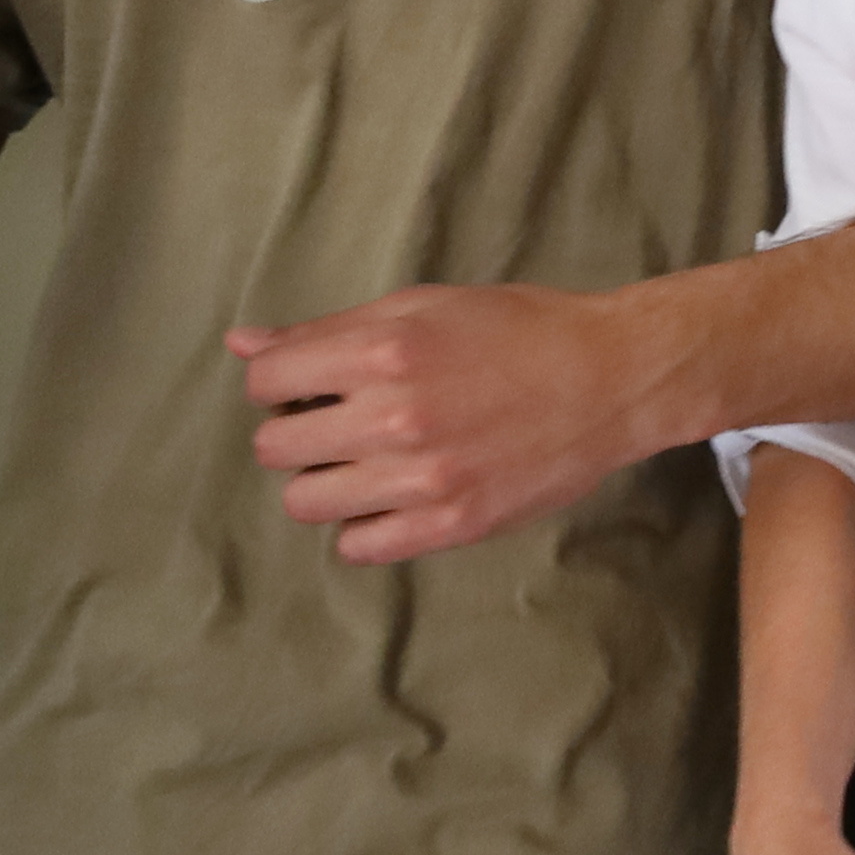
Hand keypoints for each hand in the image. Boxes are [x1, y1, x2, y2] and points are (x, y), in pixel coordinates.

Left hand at [235, 284, 645, 562]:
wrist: (612, 379)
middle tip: (339, 424)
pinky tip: (394, 497)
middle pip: (275, 450)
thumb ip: (329, 330)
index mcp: (383, 350)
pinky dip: (365, 525)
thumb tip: (243, 345)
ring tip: (366, 462)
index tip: (310, 386)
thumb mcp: (423, 307)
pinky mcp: (453, 524)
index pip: (265, 383)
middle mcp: (394, 416)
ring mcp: (423, 478)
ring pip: (307, 504)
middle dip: (297, 433)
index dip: (279, 383)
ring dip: (325, 482)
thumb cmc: (520, 330)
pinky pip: (359, 547)